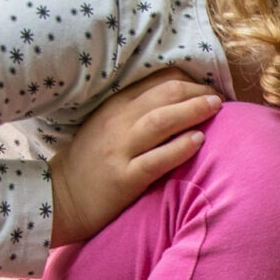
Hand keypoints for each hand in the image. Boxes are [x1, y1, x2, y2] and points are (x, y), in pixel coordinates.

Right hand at [48, 69, 219, 247]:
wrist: (59, 198)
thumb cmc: (89, 164)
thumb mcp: (107, 127)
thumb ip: (136, 112)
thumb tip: (178, 102)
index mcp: (115, 107)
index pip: (157, 81)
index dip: (188, 80)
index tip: (207, 88)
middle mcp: (117, 123)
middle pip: (164, 95)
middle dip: (197, 92)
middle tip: (219, 97)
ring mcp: (119, 150)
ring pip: (161, 121)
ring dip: (193, 111)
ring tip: (216, 108)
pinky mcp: (124, 178)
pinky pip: (156, 159)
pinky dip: (180, 147)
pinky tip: (199, 141)